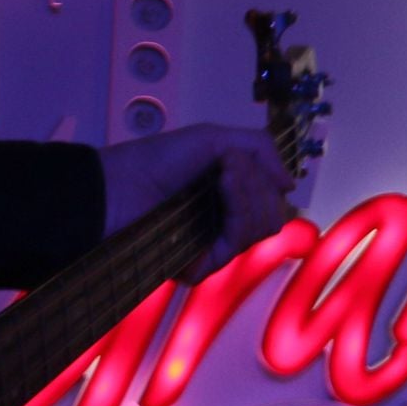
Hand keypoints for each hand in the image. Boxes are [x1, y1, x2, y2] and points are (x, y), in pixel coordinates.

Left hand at [98, 124, 296, 278]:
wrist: (115, 185)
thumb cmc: (158, 159)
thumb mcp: (214, 138)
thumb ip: (260, 150)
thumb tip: (291, 184)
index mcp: (233, 196)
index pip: (273, 201)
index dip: (264, 183)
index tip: (236, 162)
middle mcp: (226, 223)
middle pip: (270, 219)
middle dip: (254, 190)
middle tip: (226, 170)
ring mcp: (210, 246)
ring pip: (253, 236)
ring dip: (242, 203)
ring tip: (218, 181)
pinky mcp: (193, 266)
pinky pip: (226, 257)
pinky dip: (225, 230)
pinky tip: (202, 215)